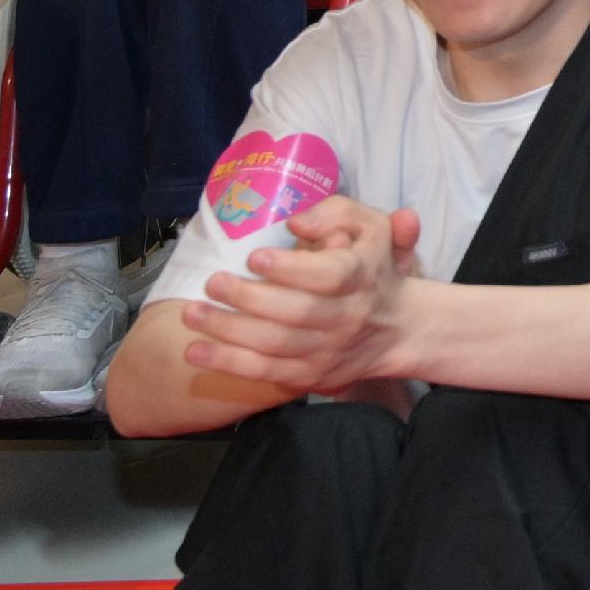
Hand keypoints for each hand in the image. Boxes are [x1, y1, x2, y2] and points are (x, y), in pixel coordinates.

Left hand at [179, 196, 422, 396]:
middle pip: (297, 312)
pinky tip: (195, 351)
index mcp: (362, 276)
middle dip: (249, 298)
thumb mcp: (370, 227)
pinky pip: (264, 373)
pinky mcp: (308, 376)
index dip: (291, 268)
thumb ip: (337, 213)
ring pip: (275, 344)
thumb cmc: (371, 267)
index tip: (254, 256)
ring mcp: (327, 350)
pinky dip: (228, 363)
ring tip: (192, 313)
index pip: (331, 275)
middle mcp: (347, 317)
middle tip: (213, 282)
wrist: (397, 328)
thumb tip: (297, 223)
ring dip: (228, 331)